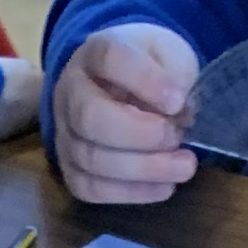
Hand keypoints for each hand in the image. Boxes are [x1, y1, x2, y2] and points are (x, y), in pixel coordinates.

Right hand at [52, 22, 199, 204]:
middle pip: (90, 117)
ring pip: (92, 159)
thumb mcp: (167, 54)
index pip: (110, 59)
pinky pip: (92, 189)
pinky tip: (164, 187)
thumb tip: (182, 116)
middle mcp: (70, 92)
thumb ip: (175, 76)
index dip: (144, 81)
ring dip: (143, 169)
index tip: (178, 100)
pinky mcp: (71, 170)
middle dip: (139, 134)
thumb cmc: (148, 68)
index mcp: (94, 53)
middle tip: (177, 137)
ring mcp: (65, 134)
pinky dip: (131, 193)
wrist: (115, 87)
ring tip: (183, 166)